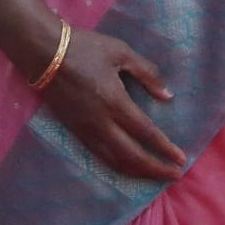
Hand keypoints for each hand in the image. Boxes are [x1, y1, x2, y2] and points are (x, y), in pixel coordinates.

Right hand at [34, 26, 186, 183]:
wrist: (43, 52)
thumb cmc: (84, 48)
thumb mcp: (121, 52)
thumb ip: (147, 73)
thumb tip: (167, 96)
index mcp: (115, 102)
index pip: (146, 133)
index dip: (165, 148)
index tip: (181, 159)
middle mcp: (100, 122)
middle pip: (132, 156)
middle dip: (155, 168)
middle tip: (174, 176)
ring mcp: (85, 129)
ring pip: (114, 160)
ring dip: (136, 171)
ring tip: (153, 176)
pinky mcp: (74, 129)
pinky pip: (98, 155)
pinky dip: (116, 165)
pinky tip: (125, 165)